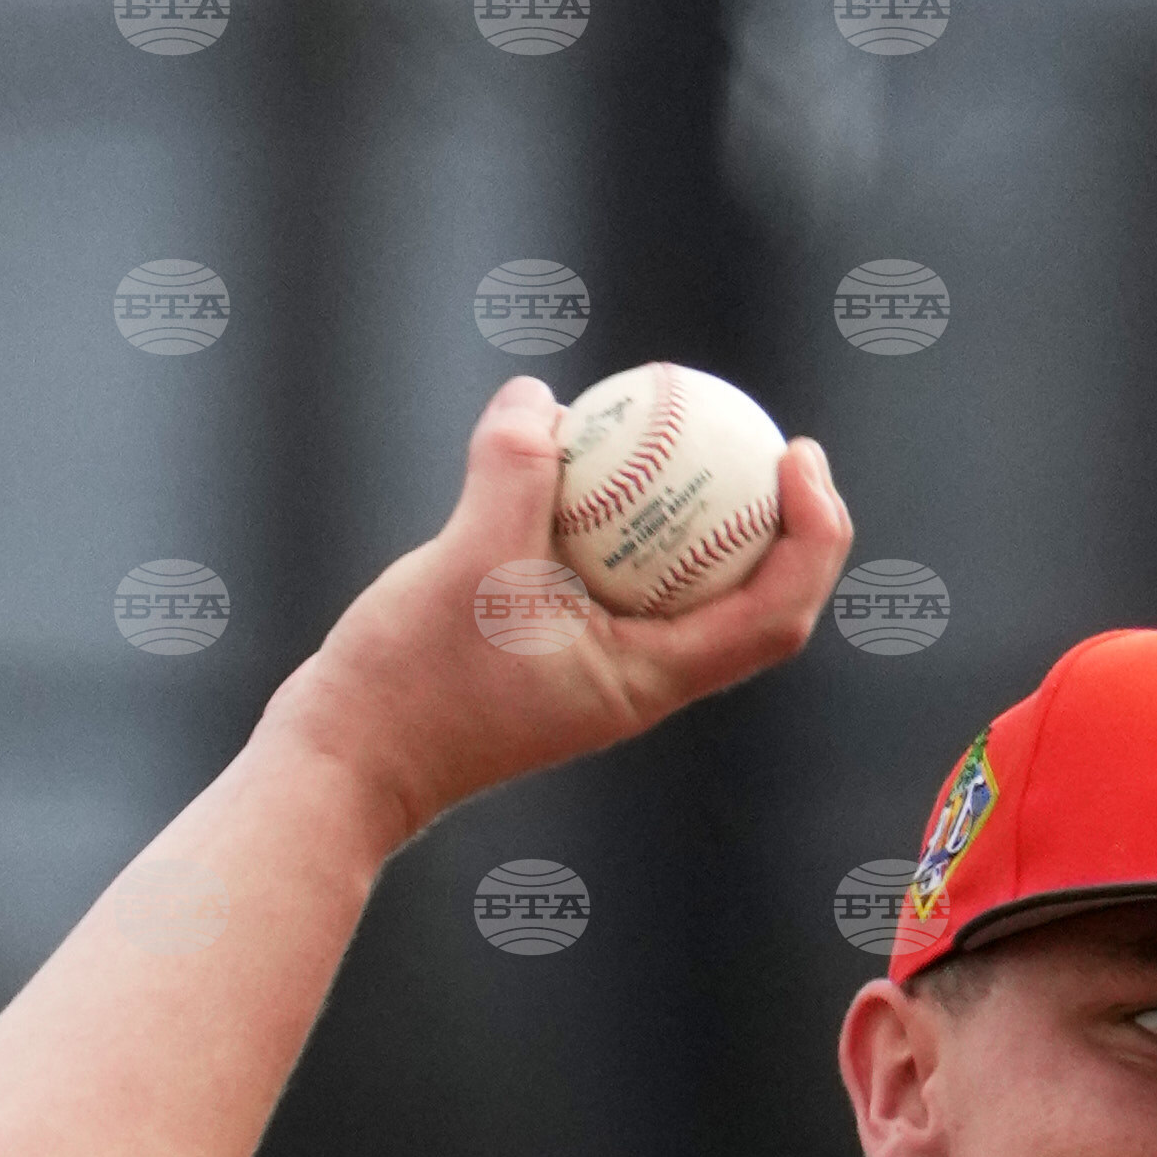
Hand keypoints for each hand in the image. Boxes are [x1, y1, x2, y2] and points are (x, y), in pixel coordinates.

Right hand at [271, 371, 853, 850]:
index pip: (772, 615)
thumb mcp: (467, 563)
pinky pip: (615, 571)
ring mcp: (598, 665)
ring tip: (699, 438)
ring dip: (706, 518)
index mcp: (649, 680)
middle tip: (779, 443)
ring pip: (684, 586)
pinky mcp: (553, 644)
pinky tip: (592, 454)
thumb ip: (513, 471)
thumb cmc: (411, 683)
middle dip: (783, 525)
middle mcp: (639, 678)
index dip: (812, 538)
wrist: (344, 759)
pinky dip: (622, 516)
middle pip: (752, 600)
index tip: (798, 459)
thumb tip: (542, 396)